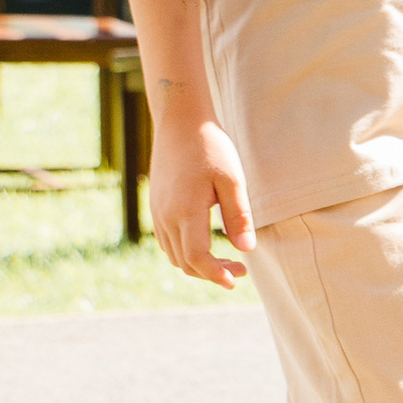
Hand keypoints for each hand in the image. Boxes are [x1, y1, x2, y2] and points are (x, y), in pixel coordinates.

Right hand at [148, 114, 253, 286]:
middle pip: (185, 262)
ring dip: (198, 265)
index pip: (197, 258)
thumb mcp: (232, 180)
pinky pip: (166, 242)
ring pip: (174, 255)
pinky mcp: (155, 206)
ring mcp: (157, 212)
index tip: (236, 280)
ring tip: (226, 260)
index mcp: (185, 211)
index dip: (216, 274)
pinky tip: (204, 245)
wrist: (180, 122)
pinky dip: (185, 253)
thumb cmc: (211, 147)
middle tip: (240, 269)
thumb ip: (239, 216)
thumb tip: (246, 250)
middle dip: (212, 273)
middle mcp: (166, 216)